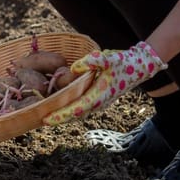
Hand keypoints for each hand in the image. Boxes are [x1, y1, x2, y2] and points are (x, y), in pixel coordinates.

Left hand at [43, 41, 166, 125]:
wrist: (139, 67)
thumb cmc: (123, 62)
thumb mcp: (108, 58)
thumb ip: (92, 61)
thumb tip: (74, 68)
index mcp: (98, 96)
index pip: (75, 109)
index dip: (60, 115)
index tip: (46, 119)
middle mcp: (98, 104)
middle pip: (73, 116)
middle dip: (58, 119)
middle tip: (40, 121)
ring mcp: (100, 105)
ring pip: (77, 115)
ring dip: (63, 117)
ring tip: (47, 118)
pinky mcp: (100, 102)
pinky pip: (82, 111)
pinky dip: (70, 112)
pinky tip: (60, 109)